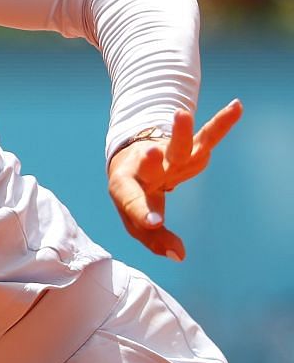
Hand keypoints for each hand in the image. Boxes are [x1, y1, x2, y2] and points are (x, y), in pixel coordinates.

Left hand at [106, 100, 241, 261]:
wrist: (132, 163)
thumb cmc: (134, 197)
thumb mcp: (135, 222)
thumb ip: (154, 240)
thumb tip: (179, 255)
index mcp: (125, 185)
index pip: (131, 200)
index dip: (142, 212)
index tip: (156, 223)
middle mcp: (145, 167)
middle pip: (149, 164)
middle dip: (152, 161)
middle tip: (152, 154)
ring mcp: (168, 156)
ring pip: (176, 145)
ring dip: (180, 131)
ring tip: (182, 113)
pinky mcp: (189, 150)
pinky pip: (207, 136)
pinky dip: (222, 123)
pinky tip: (236, 107)